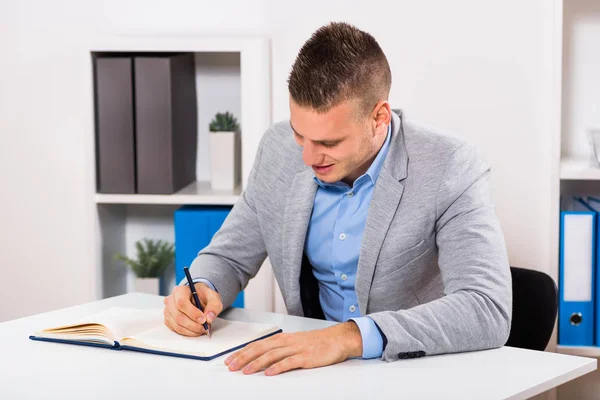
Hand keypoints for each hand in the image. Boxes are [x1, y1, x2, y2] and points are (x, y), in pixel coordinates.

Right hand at [163, 282, 222, 336]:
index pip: (182, 302)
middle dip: (193, 325)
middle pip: (178, 316)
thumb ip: (214, 306)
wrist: (198, 298)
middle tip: (205, 327)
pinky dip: (187, 332)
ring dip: (191, 330)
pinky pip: (176, 330)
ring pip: (177, 325)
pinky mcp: (168, 320)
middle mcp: (171, 300)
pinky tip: (196, 330)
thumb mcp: (213, 297)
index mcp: (180, 290)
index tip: (203, 319)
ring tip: (202, 329)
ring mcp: (168, 311)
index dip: (193, 313)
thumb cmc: (203, 296)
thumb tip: (209, 318)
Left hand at [224, 321, 362, 375]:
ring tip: (244, 371)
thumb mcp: (294, 343)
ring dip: (256, 363)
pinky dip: (278, 367)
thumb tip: (261, 359)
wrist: (337, 339)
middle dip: (244, 358)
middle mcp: (287, 342)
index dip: (242, 352)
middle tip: (231, 366)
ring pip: (272, 355)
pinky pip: (289, 362)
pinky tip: (269, 373)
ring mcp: (296, 349)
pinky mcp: (306, 357)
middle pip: (260, 349)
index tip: (230, 360)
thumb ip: (279, 349)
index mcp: (282, 338)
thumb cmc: (316, 343)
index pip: (257, 345)